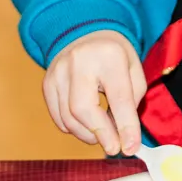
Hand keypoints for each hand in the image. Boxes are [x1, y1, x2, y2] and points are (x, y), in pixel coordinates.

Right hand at [42, 30, 146, 155]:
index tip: (130, 148)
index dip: (125, 125)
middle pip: (83, 109)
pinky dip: (74, 128)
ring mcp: (58, 72)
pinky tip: (87, 124)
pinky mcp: (47, 83)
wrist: (86, 32)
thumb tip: (124, 138)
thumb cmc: (115, 55)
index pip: (118, 96)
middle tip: (114, 148)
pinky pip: (58, 117)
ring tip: (104, 134)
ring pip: (68, 118)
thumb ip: (131, 102)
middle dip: (101, 134)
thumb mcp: (134, 70)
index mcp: (109, 55)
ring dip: (88, 134)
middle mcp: (79, 62)